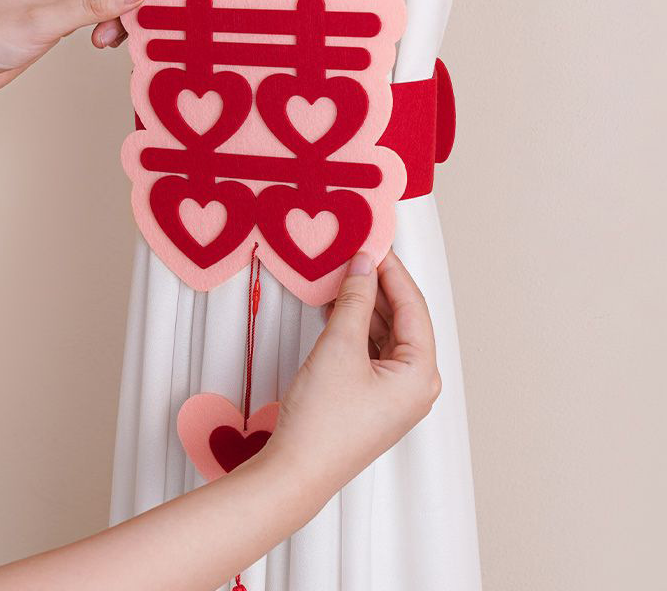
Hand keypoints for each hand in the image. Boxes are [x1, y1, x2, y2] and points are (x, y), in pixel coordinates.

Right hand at [266, 250, 440, 492]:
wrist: (295, 472)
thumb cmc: (323, 422)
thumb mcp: (339, 347)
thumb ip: (355, 299)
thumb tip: (364, 264)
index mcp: (421, 374)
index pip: (414, 307)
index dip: (393, 271)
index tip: (374, 244)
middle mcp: (415, 385)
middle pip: (402, 320)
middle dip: (378, 287)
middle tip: (355, 257)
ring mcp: (393, 394)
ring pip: (385, 335)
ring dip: (364, 306)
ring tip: (342, 278)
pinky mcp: (371, 399)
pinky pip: (370, 351)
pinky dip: (355, 328)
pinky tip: (336, 309)